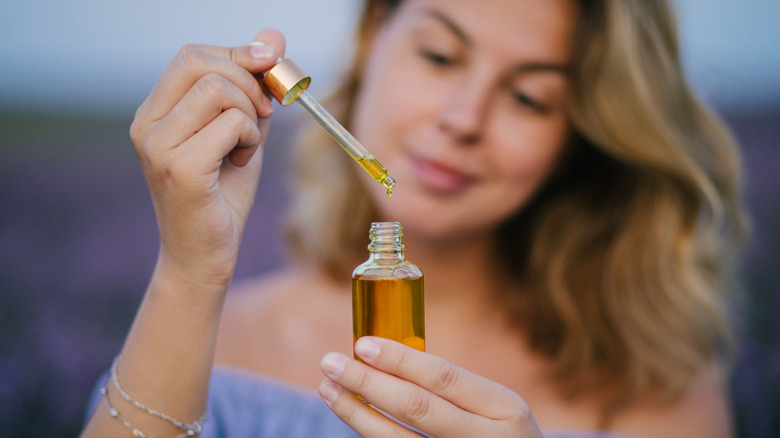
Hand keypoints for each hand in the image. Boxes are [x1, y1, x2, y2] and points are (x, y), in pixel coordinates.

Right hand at [130, 30, 283, 290]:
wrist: (205, 257)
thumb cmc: (222, 195)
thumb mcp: (243, 132)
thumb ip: (254, 87)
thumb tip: (274, 35)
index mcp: (154, 112)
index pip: (192, 56)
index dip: (238, 57)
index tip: (267, 79)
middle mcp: (146, 125)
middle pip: (201, 62)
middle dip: (247, 82)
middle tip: (263, 115)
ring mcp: (157, 146)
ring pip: (219, 91)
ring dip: (250, 115)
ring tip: (244, 146)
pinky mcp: (178, 168)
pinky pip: (230, 124)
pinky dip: (249, 138)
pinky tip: (239, 162)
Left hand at [319, 337, 542, 436]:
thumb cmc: (500, 435)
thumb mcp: (495, 409)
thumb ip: (454, 390)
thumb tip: (386, 360)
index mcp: (504, 408)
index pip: (443, 377)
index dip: (399, 360)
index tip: (362, 344)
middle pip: (416, 408)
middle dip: (367, 383)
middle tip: (330, 363)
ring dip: (356, 414)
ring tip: (329, 389)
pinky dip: (372, 437)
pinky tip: (354, 419)